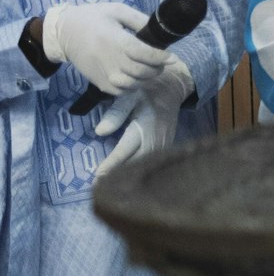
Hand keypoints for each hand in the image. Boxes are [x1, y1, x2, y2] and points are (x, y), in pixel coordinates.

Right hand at [40, 1, 168, 95]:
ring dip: (148, 78)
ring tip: (150, 68)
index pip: (145, 55)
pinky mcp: (100, 83)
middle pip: (144, 72)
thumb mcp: (117, 10)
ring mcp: (105, 75)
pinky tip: (136, 76)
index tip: (172, 57)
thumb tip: (159, 30)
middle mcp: (111, 61)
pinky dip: (134, 86)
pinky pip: (123, 92)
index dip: (162, 58)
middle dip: (158, 67)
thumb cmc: (92, 18)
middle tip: (162, 60)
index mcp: (116, 41)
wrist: (64, 33)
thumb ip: (139, 20)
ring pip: (135, 84)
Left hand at [94, 53, 192, 178]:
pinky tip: (130, 176)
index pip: (124, 151)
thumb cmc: (147, 91)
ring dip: (130, 176)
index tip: (98, 177)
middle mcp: (155, 139)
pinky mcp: (167, 146)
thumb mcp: (129, 96)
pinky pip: (152, 162)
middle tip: (101, 187)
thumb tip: (99, 132)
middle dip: (118, 175)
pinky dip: (141, 170)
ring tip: (113, 186)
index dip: (111, 165)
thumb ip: (115, 113)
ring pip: (145, 165)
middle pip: (135, 163)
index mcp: (144, 127)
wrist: (173, 88)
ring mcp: (164, 144)